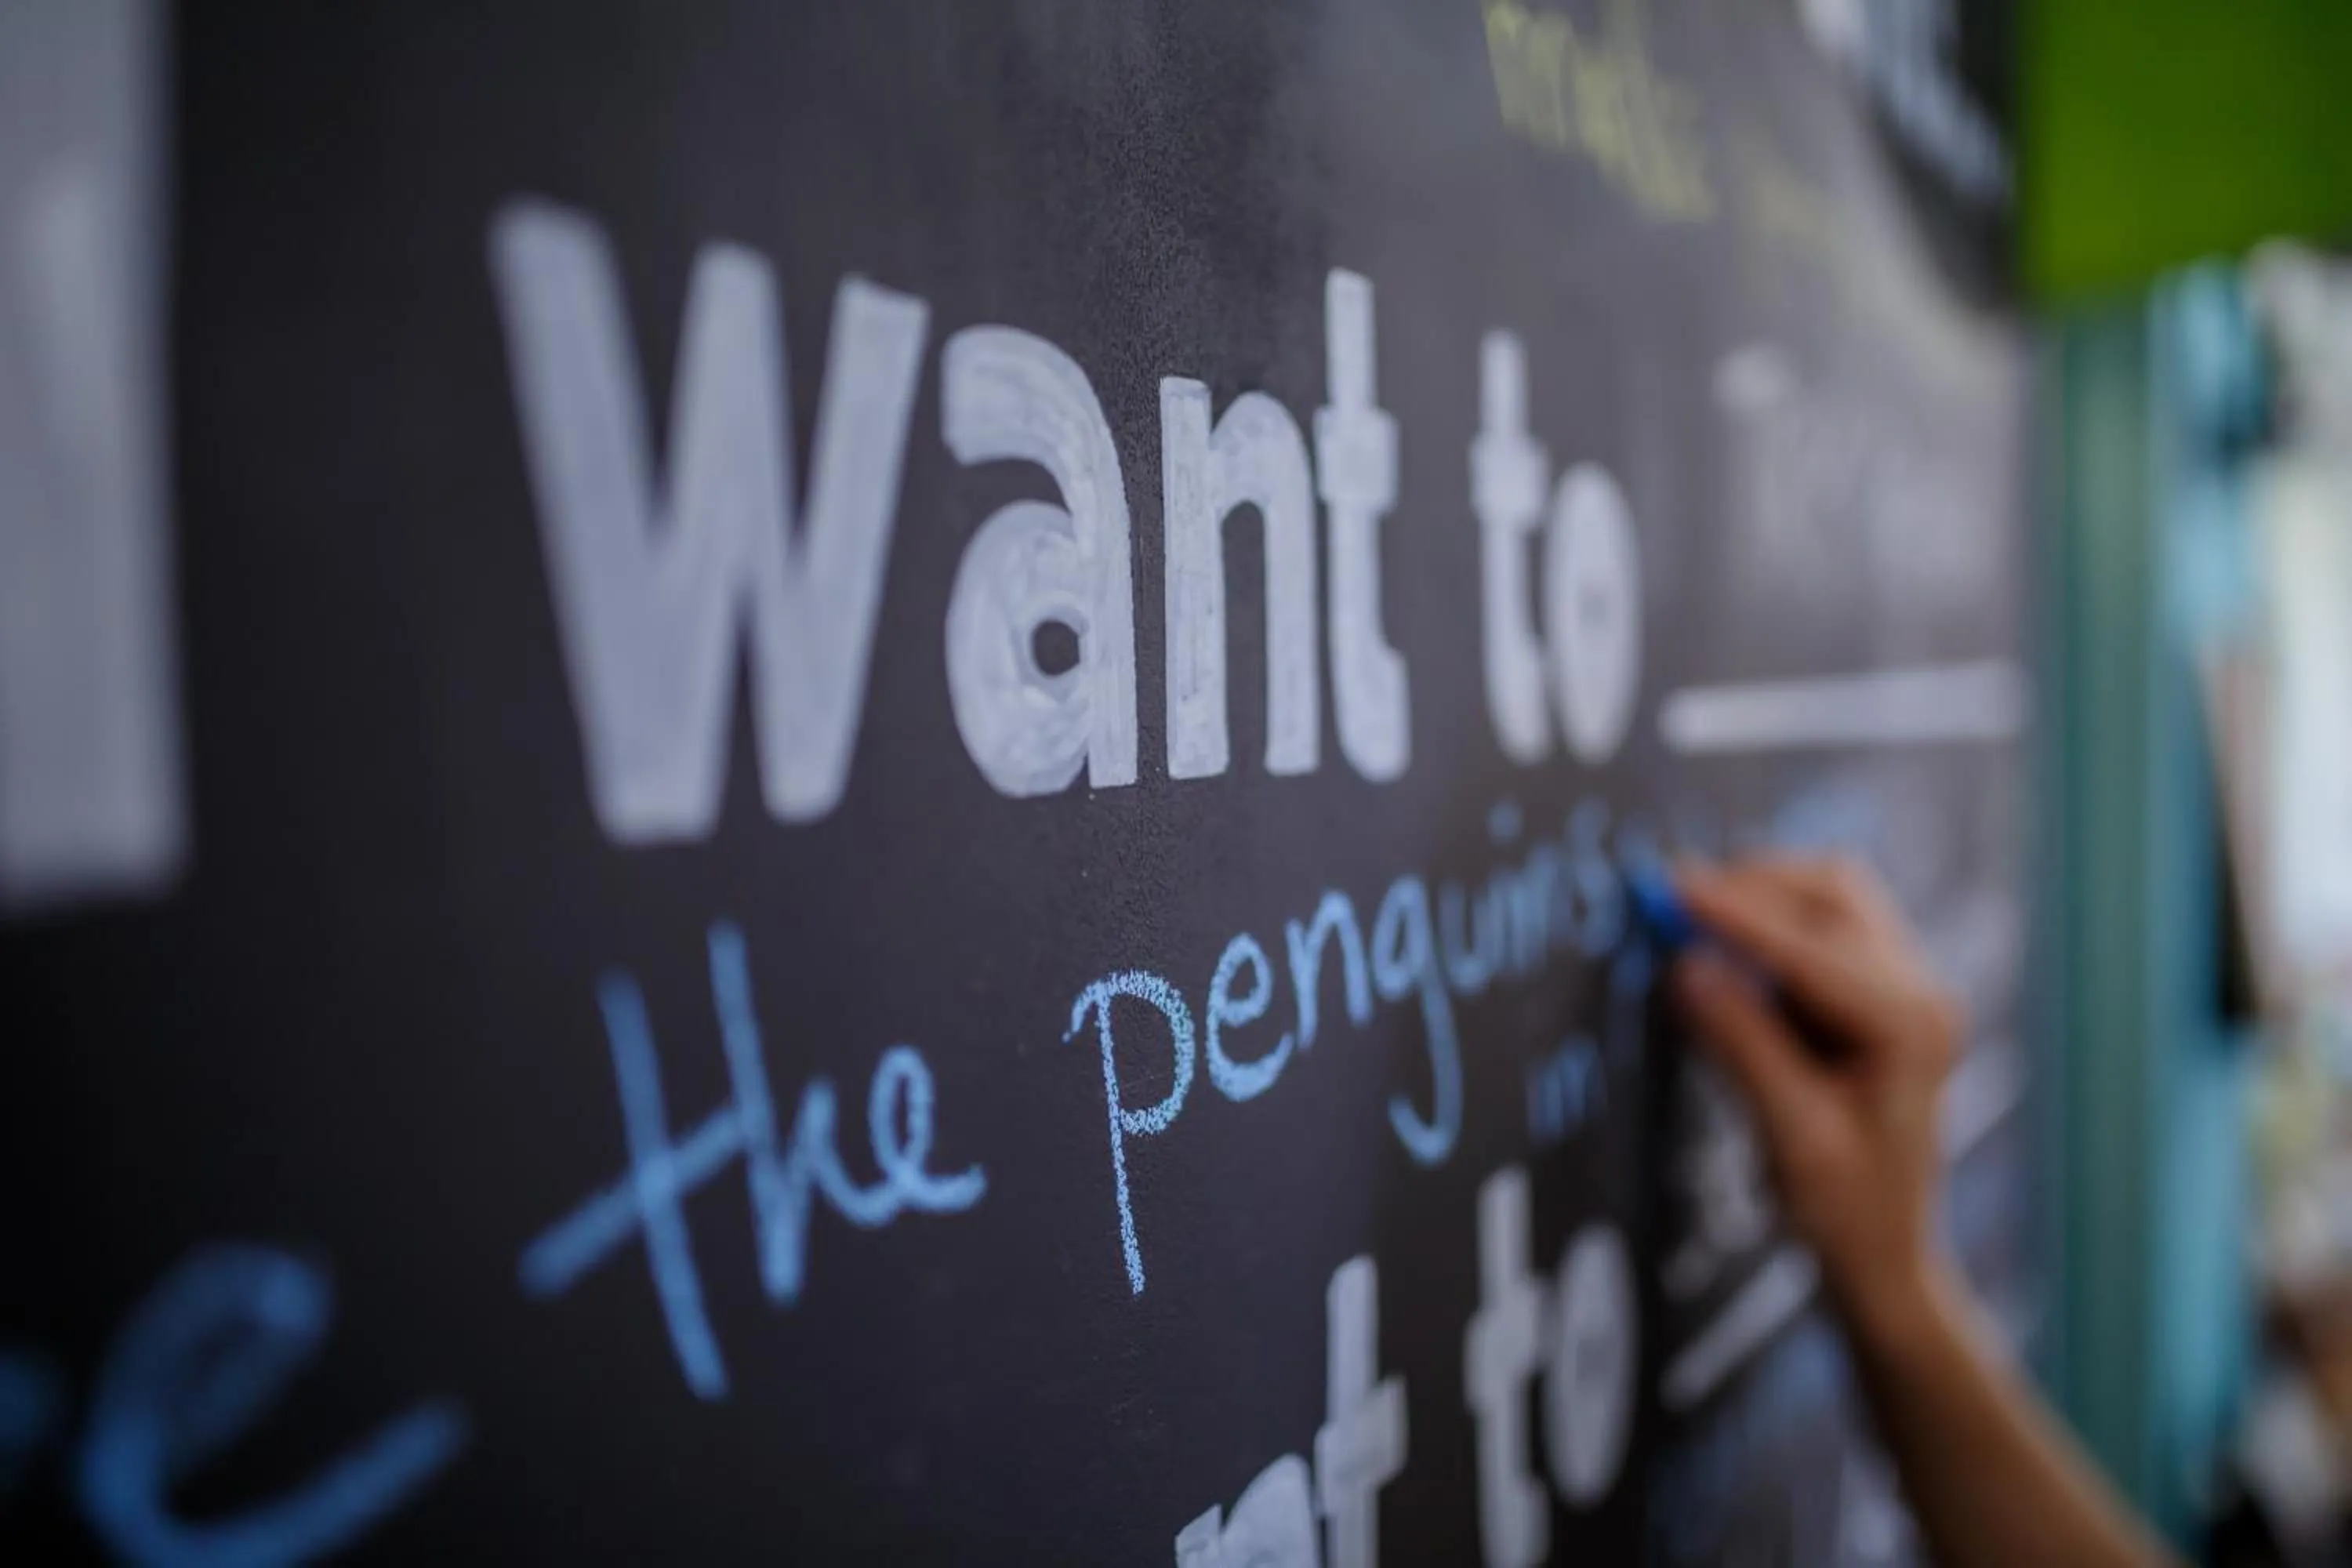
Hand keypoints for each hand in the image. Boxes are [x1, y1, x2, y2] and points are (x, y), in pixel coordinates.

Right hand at [1670, 855, 1965, 1347]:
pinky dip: (1769, 922)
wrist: (1883, 1249)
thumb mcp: (1791, 1136)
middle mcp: (1921, 993)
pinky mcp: (1879, 992)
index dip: (1733, 913)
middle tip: (1667, 897)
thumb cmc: (1847, 1211)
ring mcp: (1907, 987)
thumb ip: (1742, 1045)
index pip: (1810, 948)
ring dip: (1760, 897)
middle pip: (1830, 896)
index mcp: (1911, 1028)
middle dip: (1748, 888)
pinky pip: (1823, 927)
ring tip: (1690, 916)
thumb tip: (1686, 967)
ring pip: (1829, 899)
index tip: (1669, 889)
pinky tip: (1724, 944)